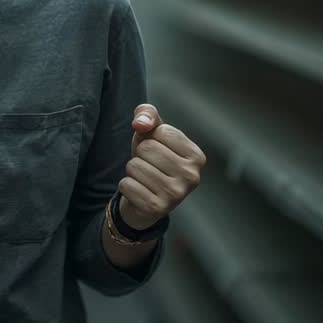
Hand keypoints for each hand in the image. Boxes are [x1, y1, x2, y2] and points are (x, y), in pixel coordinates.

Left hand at [118, 103, 204, 230]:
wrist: (143, 199)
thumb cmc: (150, 160)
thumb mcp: (150, 133)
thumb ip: (147, 114)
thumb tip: (140, 123)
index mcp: (196, 157)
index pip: (161, 131)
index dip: (150, 137)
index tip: (157, 151)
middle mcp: (192, 177)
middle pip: (147, 148)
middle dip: (140, 155)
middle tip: (149, 167)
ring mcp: (176, 195)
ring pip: (134, 166)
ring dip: (132, 171)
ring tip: (144, 179)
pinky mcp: (156, 208)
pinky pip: (126, 184)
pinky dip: (126, 185)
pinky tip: (138, 192)